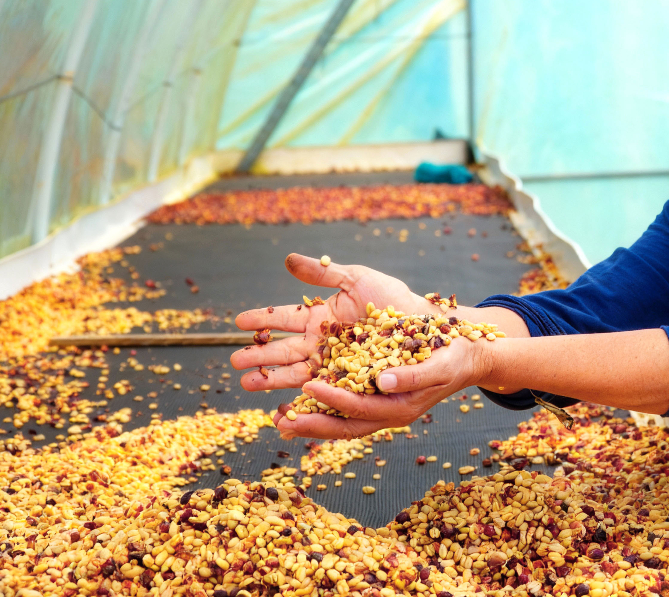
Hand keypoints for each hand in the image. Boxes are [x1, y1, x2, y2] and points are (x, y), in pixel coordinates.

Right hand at [229, 253, 431, 437]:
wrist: (432, 329)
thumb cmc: (395, 301)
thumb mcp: (358, 280)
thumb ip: (324, 272)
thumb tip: (288, 260)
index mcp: (322, 319)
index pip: (285, 319)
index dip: (263, 320)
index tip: (239, 322)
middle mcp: (324, 346)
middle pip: (286, 352)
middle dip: (260, 358)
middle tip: (236, 362)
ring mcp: (336, 366)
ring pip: (298, 374)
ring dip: (273, 380)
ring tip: (249, 384)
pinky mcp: (351, 385)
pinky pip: (324, 395)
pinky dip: (305, 401)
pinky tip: (287, 407)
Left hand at [283, 333, 493, 438]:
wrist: (468, 357)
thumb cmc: (456, 357)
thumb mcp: (440, 364)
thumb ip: (413, 376)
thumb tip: (382, 382)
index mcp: (402, 408)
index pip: (361, 408)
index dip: (334, 399)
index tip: (309, 385)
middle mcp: (388, 414)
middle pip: (344, 427)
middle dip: (312, 425)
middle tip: (280, 422)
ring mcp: (382, 409)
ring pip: (341, 423)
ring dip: (312, 422)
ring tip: (281, 420)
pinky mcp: (378, 399)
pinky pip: (346, 411)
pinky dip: (323, 410)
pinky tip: (303, 402)